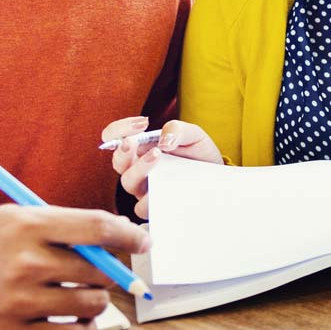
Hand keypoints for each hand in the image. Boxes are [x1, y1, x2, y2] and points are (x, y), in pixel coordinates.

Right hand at [0, 203, 148, 329]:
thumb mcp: (14, 218)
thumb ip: (62, 225)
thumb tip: (114, 238)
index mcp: (29, 226)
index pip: (97, 228)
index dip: (128, 235)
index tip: (141, 241)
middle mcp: (26, 264)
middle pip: (99, 270)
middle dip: (108, 271)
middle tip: (99, 272)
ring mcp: (19, 302)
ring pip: (91, 304)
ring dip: (95, 301)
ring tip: (82, 295)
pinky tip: (74, 320)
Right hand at [102, 116, 223, 219]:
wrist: (216, 175)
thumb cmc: (199, 153)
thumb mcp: (193, 135)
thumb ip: (177, 130)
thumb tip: (163, 141)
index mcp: (140, 148)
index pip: (114, 137)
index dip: (118, 129)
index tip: (142, 123)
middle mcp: (137, 168)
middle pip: (118, 162)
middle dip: (123, 151)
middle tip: (134, 141)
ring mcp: (144, 188)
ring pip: (128, 182)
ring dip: (139, 169)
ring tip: (158, 155)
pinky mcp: (154, 205)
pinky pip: (143, 206)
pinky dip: (152, 196)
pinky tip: (168, 187)